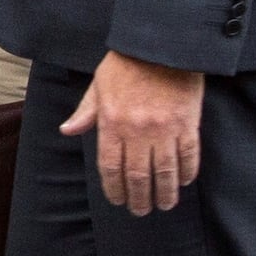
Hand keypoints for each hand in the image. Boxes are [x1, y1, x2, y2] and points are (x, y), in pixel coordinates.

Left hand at [59, 52, 207, 213]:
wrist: (162, 44)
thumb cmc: (127, 63)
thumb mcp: (99, 85)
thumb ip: (86, 112)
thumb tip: (68, 131)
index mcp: (112, 123)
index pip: (110, 166)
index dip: (113, 188)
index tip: (117, 200)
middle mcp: (137, 130)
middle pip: (137, 175)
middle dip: (139, 198)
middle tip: (141, 211)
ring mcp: (164, 129)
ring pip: (165, 171)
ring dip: (165, 192)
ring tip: (164, 205)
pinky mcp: (188, 123)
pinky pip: (188, 155)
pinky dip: (187, 172)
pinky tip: (184, 182)